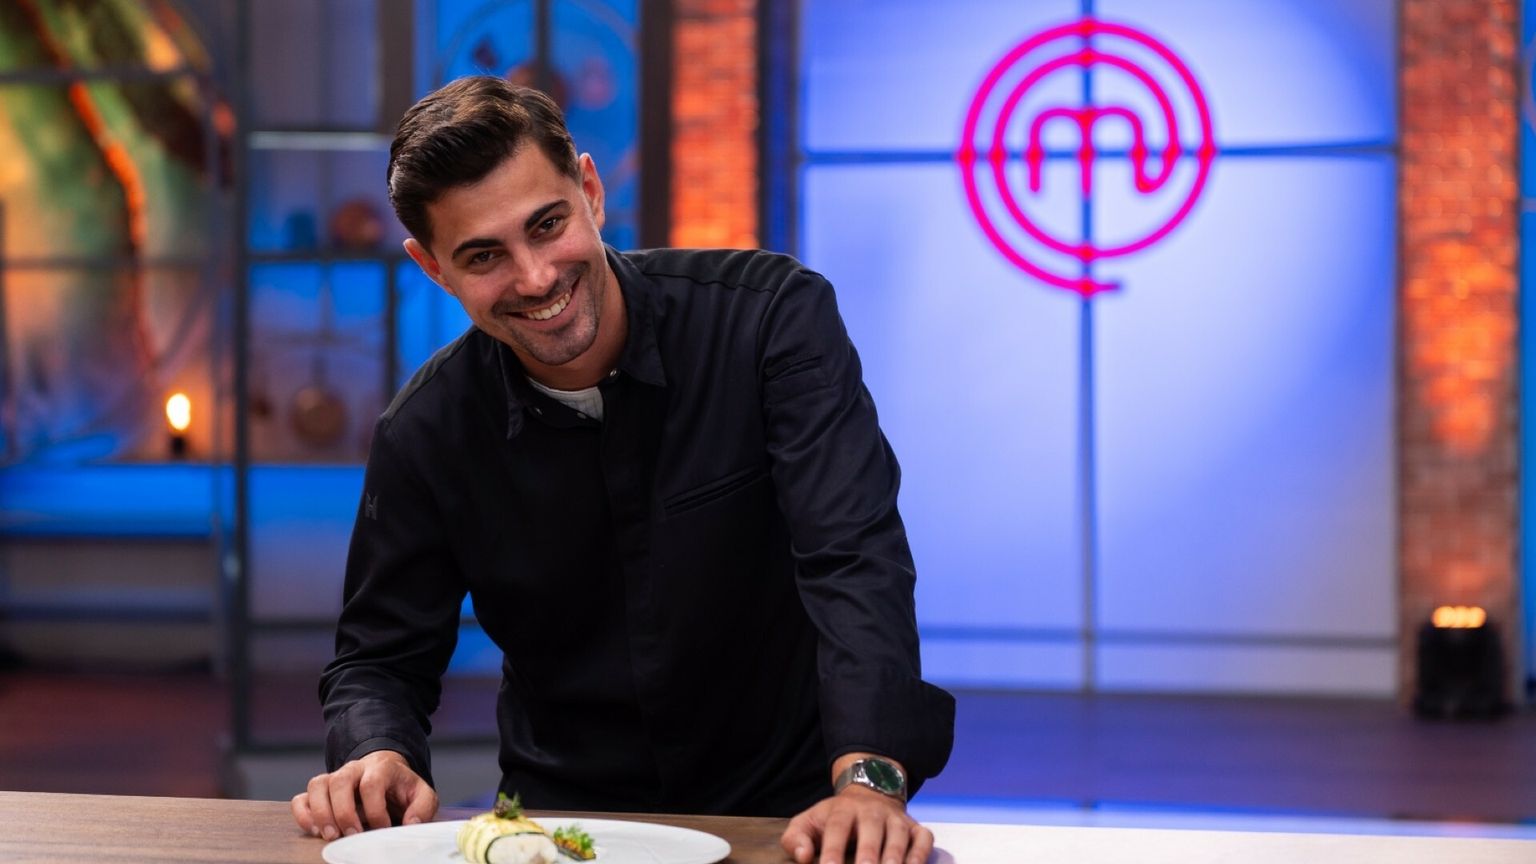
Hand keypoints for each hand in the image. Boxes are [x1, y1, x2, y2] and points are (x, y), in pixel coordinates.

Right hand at [290, 749, 438, 838]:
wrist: (387, 775)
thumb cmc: (401, 788)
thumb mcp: (422, 794)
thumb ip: (423, 807)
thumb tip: (411, 824)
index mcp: (381, 768)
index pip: (372, 783)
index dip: (375, 809)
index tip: (382, 829)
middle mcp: (355, 769)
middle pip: (340, 781)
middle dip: (344, 811)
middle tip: (352, 834)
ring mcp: (335, 778)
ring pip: (317, 785)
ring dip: (321, 813)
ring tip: (331, 836)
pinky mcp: (322, 792)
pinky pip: (302, 797)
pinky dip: (304, 814)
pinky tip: (314, 830)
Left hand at [780, 785, 933, 863]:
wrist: (869, 793)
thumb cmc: (835, 818)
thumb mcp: (809, 822)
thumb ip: (796, 839)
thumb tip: (803, 857)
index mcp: (843, 810)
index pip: (837, 828)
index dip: (833, 850)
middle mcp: (872, 812)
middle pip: (871, 831)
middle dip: (868, 854)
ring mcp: (896, 819)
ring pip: (899, 835)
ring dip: (896, 856)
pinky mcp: (916, 828)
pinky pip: (923, 840)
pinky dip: (921, 854)